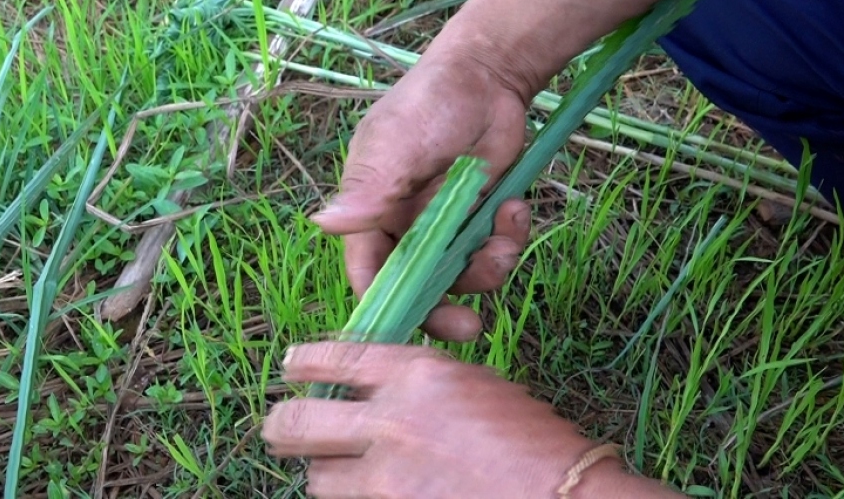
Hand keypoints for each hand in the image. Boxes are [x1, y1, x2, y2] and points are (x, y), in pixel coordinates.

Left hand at [263, 342, 667, 498]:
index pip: (334, 357)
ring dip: (322, 473)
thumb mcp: (471, 385)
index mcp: (415, 372)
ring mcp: (387, 476)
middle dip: (283, 424)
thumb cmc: (532, 440)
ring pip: (317, 476)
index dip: (302, 362)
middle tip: (280, 426)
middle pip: (300, 420)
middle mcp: (390, 419)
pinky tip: (369, 496)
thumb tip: (370, 393)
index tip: (289, 366)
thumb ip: (415, 383)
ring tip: (335, 473)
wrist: (563, 497)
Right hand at [312, 32, 536, 342]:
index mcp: (371, 212)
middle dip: (443, 308)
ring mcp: (445, 224)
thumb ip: (368, 190)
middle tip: (469, 327)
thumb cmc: (428, 103)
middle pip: (417, 286)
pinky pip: (493, 249)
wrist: (487, 75)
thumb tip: (324, 224)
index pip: (367, 271)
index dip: (382, 302)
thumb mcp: (396, 145)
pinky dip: (508, 237)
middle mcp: (405, 225)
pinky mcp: (479, 217)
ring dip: (487, 266)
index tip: (405, 328)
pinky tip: (515, 208)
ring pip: (461, 274)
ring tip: (506, 233)